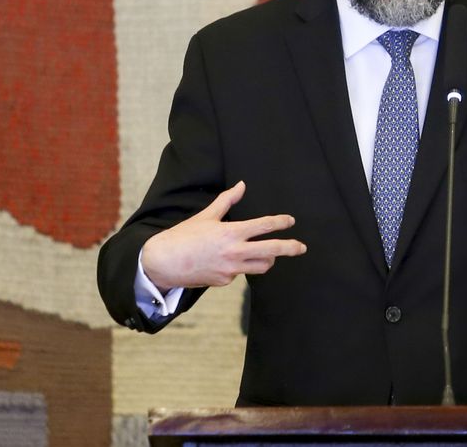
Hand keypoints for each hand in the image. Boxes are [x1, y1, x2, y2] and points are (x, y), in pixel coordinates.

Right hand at [141, 182, 306, 289]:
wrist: (163, 262)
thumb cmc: (184, 236)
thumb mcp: (206, 216)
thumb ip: (227, 200)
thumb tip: (242, 185)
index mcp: (231, 232)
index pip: (264, 226)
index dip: (281, 222)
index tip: (290, 221)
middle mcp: (235, 252)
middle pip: (272, 250)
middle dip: (291, 248)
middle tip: (302, 247)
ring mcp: (231, 269)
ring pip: (262, 266)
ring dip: (269, 259)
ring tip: (270, 254)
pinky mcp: (225, 281)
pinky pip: (241, 272)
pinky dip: (242, 266)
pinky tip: (230, 260)